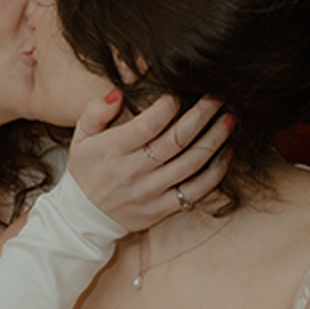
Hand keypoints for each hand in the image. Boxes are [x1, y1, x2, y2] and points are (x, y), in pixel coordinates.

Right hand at [68, 91, 231, 230]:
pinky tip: (226, 154)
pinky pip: (195, 192)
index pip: (148, 124)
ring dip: (214, 140)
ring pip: (191, 164)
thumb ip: (95, 111)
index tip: (181, 91)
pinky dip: (215, 173)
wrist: (83, 217)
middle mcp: (132, 172)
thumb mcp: (81, 137)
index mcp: (113, 150)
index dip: (170, 105)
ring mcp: (148, 194)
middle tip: (218, 96)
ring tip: (228, 120)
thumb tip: (118, 93)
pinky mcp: (160, 210)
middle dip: (202, 115)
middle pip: (176, 141)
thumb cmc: (87, 169)